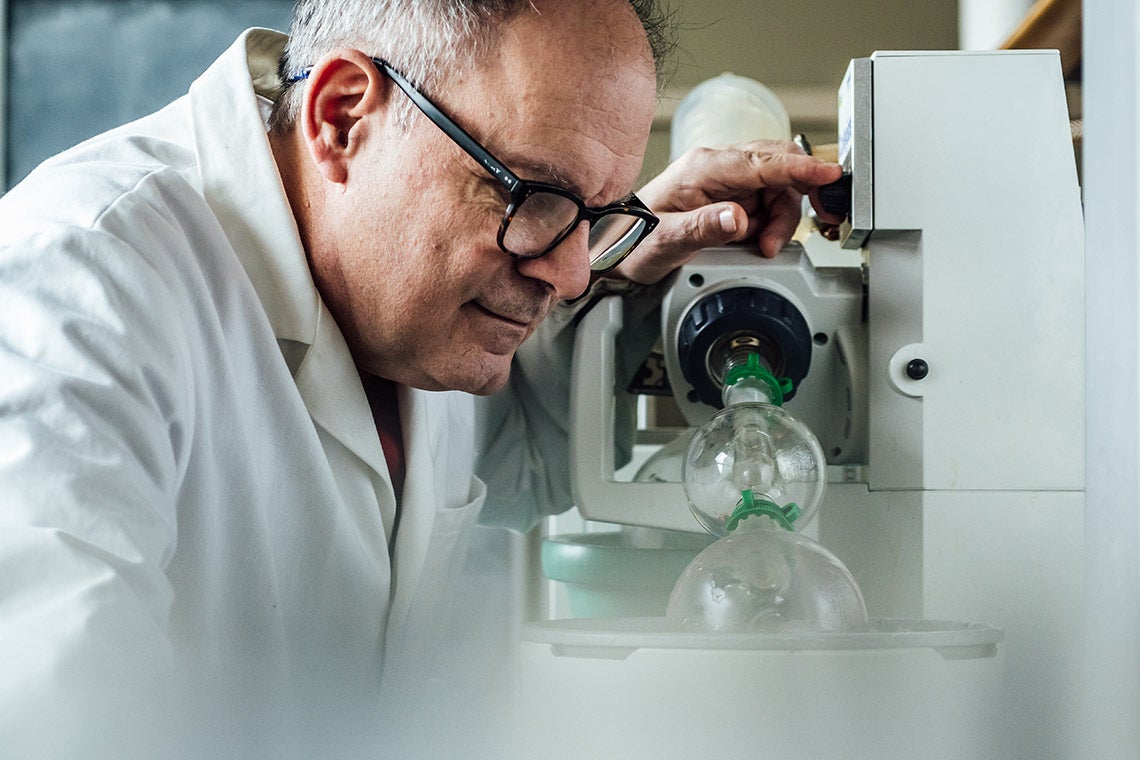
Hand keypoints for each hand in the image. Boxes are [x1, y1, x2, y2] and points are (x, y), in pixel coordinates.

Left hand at [613, 140, 843, 284]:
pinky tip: (754, 240)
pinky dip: (772, 222)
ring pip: (779, 187)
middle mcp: (718, 166)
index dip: (801, 169)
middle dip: (794, 201)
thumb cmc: (636, 241)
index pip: (763, 161)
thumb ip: (702, 229)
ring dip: (781, 220)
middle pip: (780, 169)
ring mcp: (726, 179)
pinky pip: (768, 201)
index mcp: (704, 168)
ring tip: (759, 247)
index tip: (830, 175)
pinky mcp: (732, 193)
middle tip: (779, 240)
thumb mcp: (666, 242)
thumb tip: (738, 219)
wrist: (617, 246)